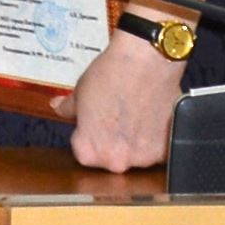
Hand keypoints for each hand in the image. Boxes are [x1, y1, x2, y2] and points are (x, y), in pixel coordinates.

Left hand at [63, 26, 186, 173]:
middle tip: (116, 118)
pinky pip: (158, 150)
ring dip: (135, 142)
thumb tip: (58, 108)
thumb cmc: (111, 75)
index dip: (89, 134)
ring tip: (136, 116)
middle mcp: (116, 162)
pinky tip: (151, 118)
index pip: (84, 152)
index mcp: (88, 151)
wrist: (145, 62)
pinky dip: (155, 138)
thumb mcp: (79, 91)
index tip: (95, 123)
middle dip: (112, 142)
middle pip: (111, 157)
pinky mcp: (166, 150)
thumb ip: (67, 108)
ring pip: (136, 155)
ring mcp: (143, 159)